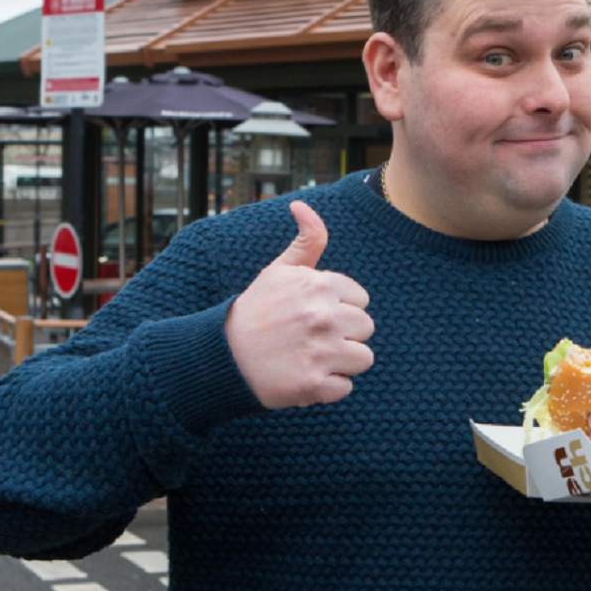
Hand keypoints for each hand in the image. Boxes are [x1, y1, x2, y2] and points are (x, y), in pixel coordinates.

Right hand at [225, 201, 373, 408]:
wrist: (223, 356)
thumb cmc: (256, 311)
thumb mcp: (279, 270)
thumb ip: (306, 239)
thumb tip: (301, 204)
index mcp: (321, 285)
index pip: (362, 300)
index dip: (340, 308)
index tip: (313, 314)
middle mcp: (324, 317)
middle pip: (366, 328)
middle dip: (344, 334)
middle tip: (310, 337)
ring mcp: (321, 352)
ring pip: (363, 359)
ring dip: (341, 362)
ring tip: (310, 356)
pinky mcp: (315, 385)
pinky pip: (345, 387)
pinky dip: (327, 387)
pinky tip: (303, 375)